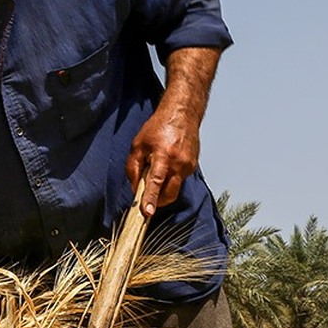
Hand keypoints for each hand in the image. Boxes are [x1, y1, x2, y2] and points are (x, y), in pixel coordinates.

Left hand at [126, 46, 218, 215]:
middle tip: (147, 198)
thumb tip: (135, 189)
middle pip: (169, 194)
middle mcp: (179, 163)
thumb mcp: (138, 145)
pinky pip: (179, 179)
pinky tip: (167, 164)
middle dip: (158, 201)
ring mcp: (188, 166)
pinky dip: (171, 178)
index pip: (157, 182)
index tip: (148, 212)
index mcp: (164, 156)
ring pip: (175, 188)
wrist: (182, 114)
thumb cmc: (158, 127)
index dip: (151, 199)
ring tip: (157, 170)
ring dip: (164, 187)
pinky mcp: (193, 166)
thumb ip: (133, 168)